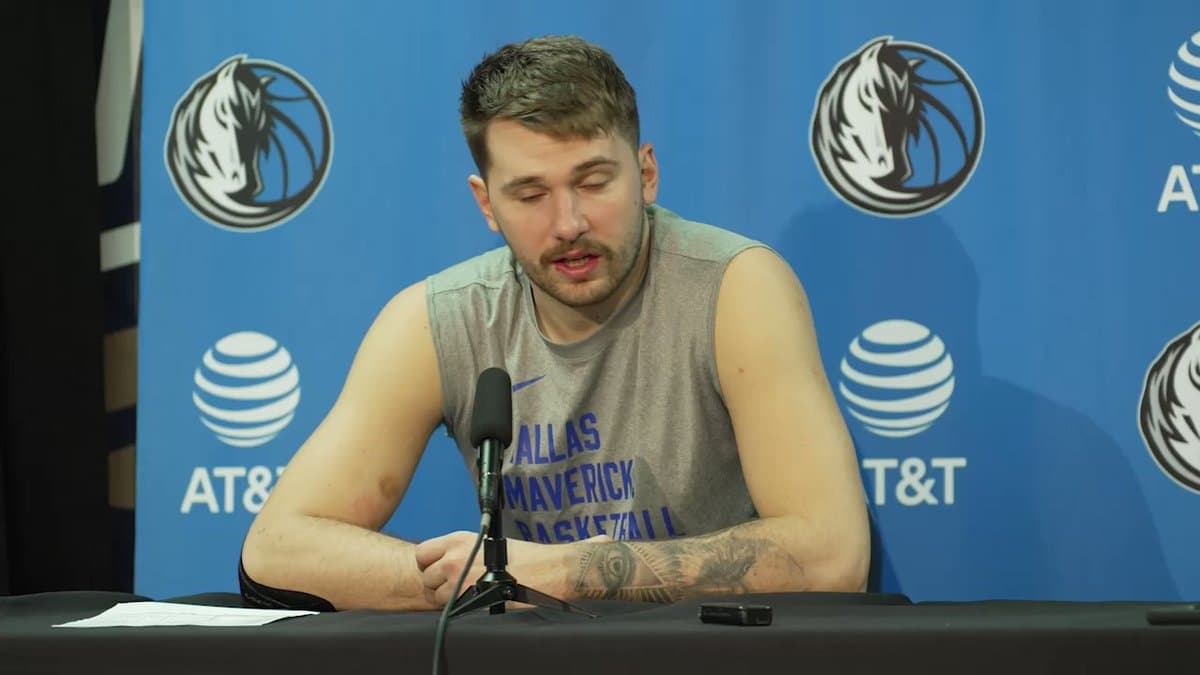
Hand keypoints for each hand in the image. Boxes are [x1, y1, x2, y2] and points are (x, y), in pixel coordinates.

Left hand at [414, 530, 612, 606]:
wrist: (545, 570)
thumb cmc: (523, 556)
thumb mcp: (486, 542)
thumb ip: (462, 551)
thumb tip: (446, 561)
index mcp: (458, 540)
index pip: (422, 552)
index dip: (429, 562)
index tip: (439, 567)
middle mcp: (453, 558)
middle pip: (426, 576)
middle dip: (438, 581)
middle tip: (456, 582)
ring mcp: (459, 581)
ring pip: (436, 595)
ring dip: (447, 597)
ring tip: (468, 592)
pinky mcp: (468, 600)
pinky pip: (450, 608)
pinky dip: (458, 607)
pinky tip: (475, 600)